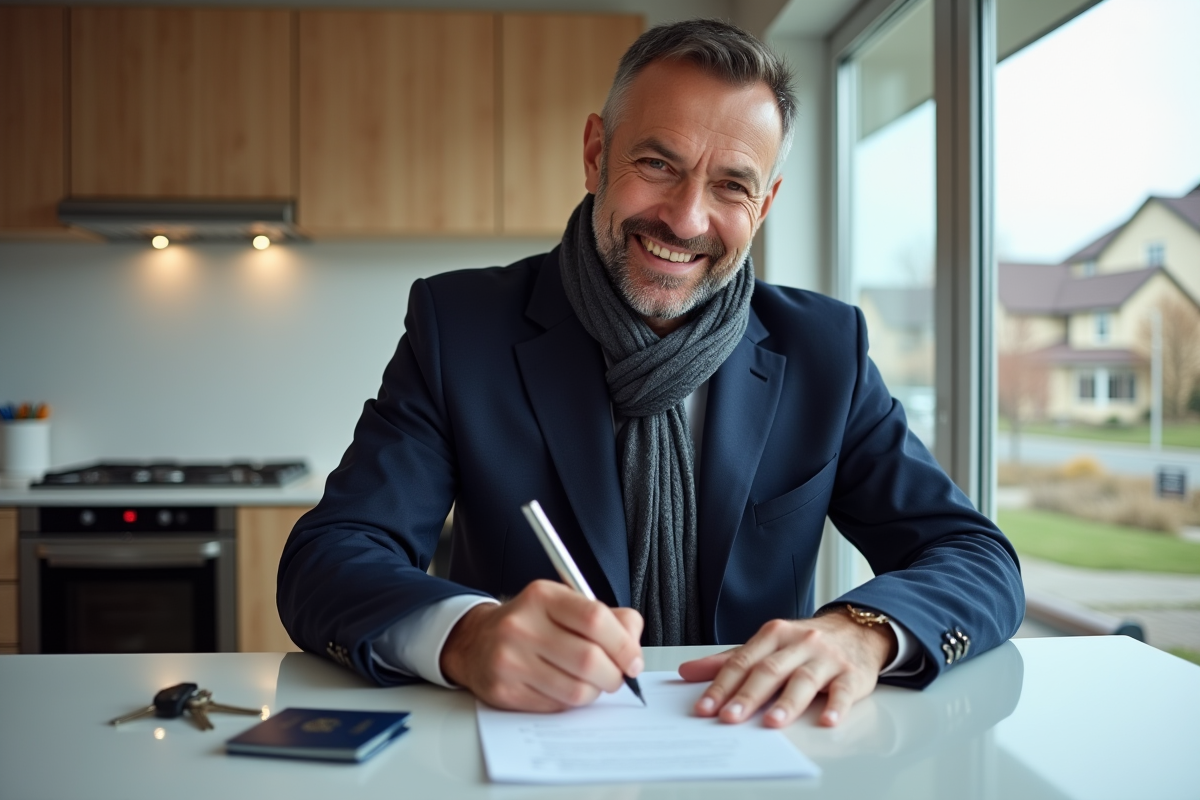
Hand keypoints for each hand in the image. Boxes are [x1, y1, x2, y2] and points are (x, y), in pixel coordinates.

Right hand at [439, 580, 643, 711]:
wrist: (475, 641)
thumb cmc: (531, 623)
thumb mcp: (565, 604)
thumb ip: (609, 618)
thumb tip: (634, 645)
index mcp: (542, 597)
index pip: (595, 619)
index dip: (624, 645)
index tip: (633, 660)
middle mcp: (522, 625)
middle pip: (589, 659)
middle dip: (614, 675)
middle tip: (616, 676)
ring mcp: (510, 660)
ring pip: (576, 689)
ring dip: (594, 691)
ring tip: (591, 682)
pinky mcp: (505, 691)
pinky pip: (556, 706)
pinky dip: (571, 702)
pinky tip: (564, 687)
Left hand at [678, 610, 895, 727]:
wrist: (856, 631)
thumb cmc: (804, 644)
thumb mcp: (767, 645)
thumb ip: (729, 661)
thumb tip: (687, 673)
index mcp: (774, 634)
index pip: (743, 661)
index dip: (722, 685)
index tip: (705, 707)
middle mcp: (799, 643)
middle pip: (770, 670)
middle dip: (748, 695)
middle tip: (729, 717)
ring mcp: (827, 658)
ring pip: (804, 679)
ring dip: (788, 702)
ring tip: (772, 723)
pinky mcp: (852, 674)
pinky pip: (843, 690)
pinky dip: (836, 706)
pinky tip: (827, 720)